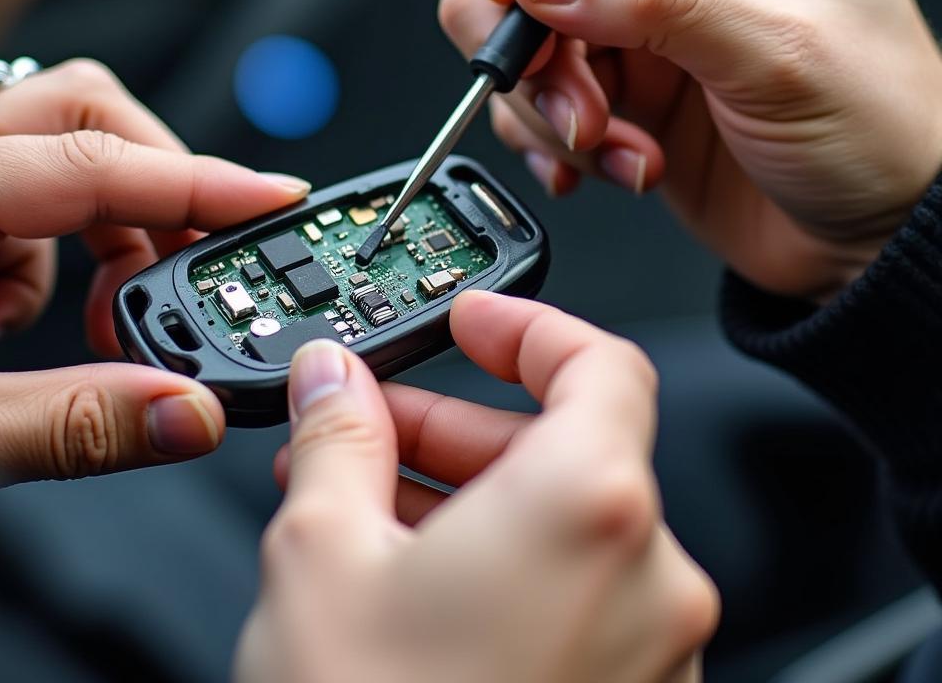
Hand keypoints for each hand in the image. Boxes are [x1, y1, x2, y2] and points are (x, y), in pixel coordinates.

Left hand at [0, 59, 309, 488]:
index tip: (274, 198)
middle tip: (192, 255)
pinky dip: (44, 268)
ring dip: (99, 238)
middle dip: (154, 182)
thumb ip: (69, 425)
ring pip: (54, 166)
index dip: (201, 182)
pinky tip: (11, 331)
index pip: (95, 161)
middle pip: (79, 116)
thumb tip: (187, 413)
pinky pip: (15, 217)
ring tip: (98, 321)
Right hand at [241, 292, 716, 682]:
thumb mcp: (321, 552)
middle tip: (375, 422)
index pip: (598, 361)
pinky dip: (501, 560)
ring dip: (471, 493)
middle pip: (567, 444)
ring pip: (563, 523)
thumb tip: (333, 379)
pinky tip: (416, 577)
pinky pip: (572, 591)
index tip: (470, 318)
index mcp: (591, 509)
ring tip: (371, 497)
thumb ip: (339, 435)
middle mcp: (646, 578)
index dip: (527, 326)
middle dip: (462, 422)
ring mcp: (648, 650)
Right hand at [439, 0, 941, 299]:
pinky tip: (609, 162)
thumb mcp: (778, 52)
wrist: (871, 235)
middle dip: (522, 8)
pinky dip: (547, 133)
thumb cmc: (881, 126)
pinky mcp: (613, 75)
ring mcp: (638, 8)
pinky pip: (532, 86)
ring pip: (521, 13)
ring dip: (540, 91)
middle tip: (538, 71)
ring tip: (601, 139)